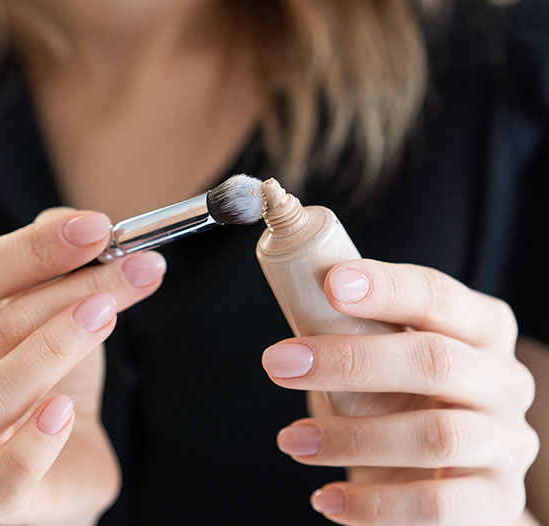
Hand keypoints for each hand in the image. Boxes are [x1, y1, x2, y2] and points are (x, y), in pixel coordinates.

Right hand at [0, 208, 165, 525]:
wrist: (52, 466)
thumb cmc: (42, 383)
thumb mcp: (42, 318)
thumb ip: (44, 268)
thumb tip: (70, 222)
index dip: (33, 249)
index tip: (97, 227)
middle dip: (75, 287)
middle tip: (136, 265)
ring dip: (61, 343)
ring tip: (109, 315)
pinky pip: (9, 473)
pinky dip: (40, 438)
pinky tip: (68, 410)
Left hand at [262, 259, 538, 524]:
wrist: (450, 475)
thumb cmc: (405, 397)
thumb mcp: (389, 354)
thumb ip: (357, 329)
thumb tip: (296, 296)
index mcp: (480, 328)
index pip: (438, 295)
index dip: (388, 286)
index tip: (332, 283)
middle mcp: (503, 380)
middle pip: (435, 362)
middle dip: (349, 361)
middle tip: (279, 364)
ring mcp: (507, 442)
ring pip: (435, 437)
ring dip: (350, 438)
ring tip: (291, 440)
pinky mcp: (496, 499)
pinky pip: (436, 508)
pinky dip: (373, 504)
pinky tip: (325, 499)